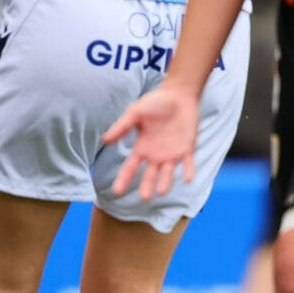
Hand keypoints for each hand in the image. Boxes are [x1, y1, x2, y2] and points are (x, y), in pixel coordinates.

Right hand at [102, 84, 200, 201]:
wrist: (179, 95)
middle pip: (150, 175)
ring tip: (162, 191)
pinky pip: (188, 163)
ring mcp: (172, 153)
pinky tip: (188, 179)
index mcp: (142, 148)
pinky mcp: (187, 148)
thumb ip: (121, 127)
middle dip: (147, 186)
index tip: (116, 192)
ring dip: (166, 182)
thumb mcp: (135, 113)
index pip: (130, 168)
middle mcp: (156, 155)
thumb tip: (105, 140)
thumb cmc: (155, 102)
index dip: (124, 179)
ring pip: (168, 173)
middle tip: (144, 198)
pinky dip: (188, 170)